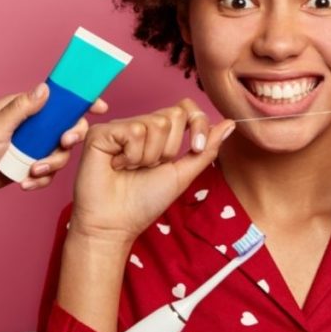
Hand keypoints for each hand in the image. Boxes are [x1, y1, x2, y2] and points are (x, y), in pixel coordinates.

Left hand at [0, 84, 107, 198]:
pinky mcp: (27, 167)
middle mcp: (30, 127)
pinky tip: (25, 184)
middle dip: (70, 138)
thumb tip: (45, 89)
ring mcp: (30, 148)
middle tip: (64, 144)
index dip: (80, 101)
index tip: (99, 106)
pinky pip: (47, 173)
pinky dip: (40, 180)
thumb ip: (22, 109)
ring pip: (60, 154)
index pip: (57, 100)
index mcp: (22, 109)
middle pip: (66, 128)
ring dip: (51, 164)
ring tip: (33, 171)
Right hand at [68, 99, 235, 244]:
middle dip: (170, 149)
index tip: (195, 147)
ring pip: (155, 124)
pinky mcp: (101, 132)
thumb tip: (230, 123)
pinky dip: (131, 155)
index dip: (197, 123)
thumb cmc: (145, 201)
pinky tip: (118, 165)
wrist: (116, 223)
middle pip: (174, 115)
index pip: (185, 108)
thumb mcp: (184, 174)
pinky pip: (133, 131)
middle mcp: (139, 125)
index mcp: (159, 133)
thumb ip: (206, 148)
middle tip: (151, 167)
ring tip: (132, 169)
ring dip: (149, 156)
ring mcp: (120, 127)